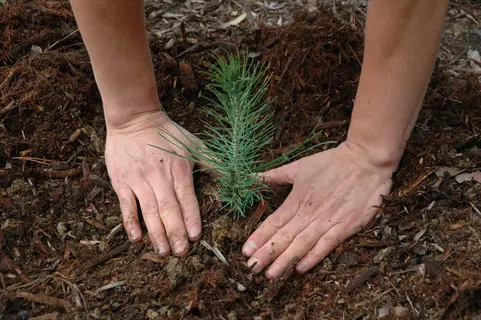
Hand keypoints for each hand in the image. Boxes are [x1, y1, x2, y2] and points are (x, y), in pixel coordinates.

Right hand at [105, 111, 201, 255]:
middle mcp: (159, 177)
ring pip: (149, 211)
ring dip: (156, 233)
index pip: (187, 198)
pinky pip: (126, 206)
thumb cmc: (167, 133)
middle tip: (182, 253)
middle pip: (168, 209)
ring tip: (163, 251)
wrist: (134, 119)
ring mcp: (139, 181)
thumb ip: (213, 162)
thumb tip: (236, 175)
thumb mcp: (194, 144)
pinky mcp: (122, 182)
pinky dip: (131, 223)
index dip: (191, 218)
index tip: (196, 237)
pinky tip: (137, 238)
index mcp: (179, 170)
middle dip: (176, 232)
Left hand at [242, 141, 393, 277]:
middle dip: (267, 253)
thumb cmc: (331, 162)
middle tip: (252, 268)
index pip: (274, 222)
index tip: (245, 251)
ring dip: (285, 260)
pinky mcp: (346, 226)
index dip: (259, 237)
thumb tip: (252, 176)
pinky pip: (327, 245)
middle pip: (284, 236)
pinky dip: (313, 257)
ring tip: (270, 274)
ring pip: (302, 244)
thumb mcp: (300, 165)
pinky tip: (300, 268)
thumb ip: (275, 175)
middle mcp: (310, 212)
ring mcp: (328, 220)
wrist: (366, 160)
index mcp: (297, 199)